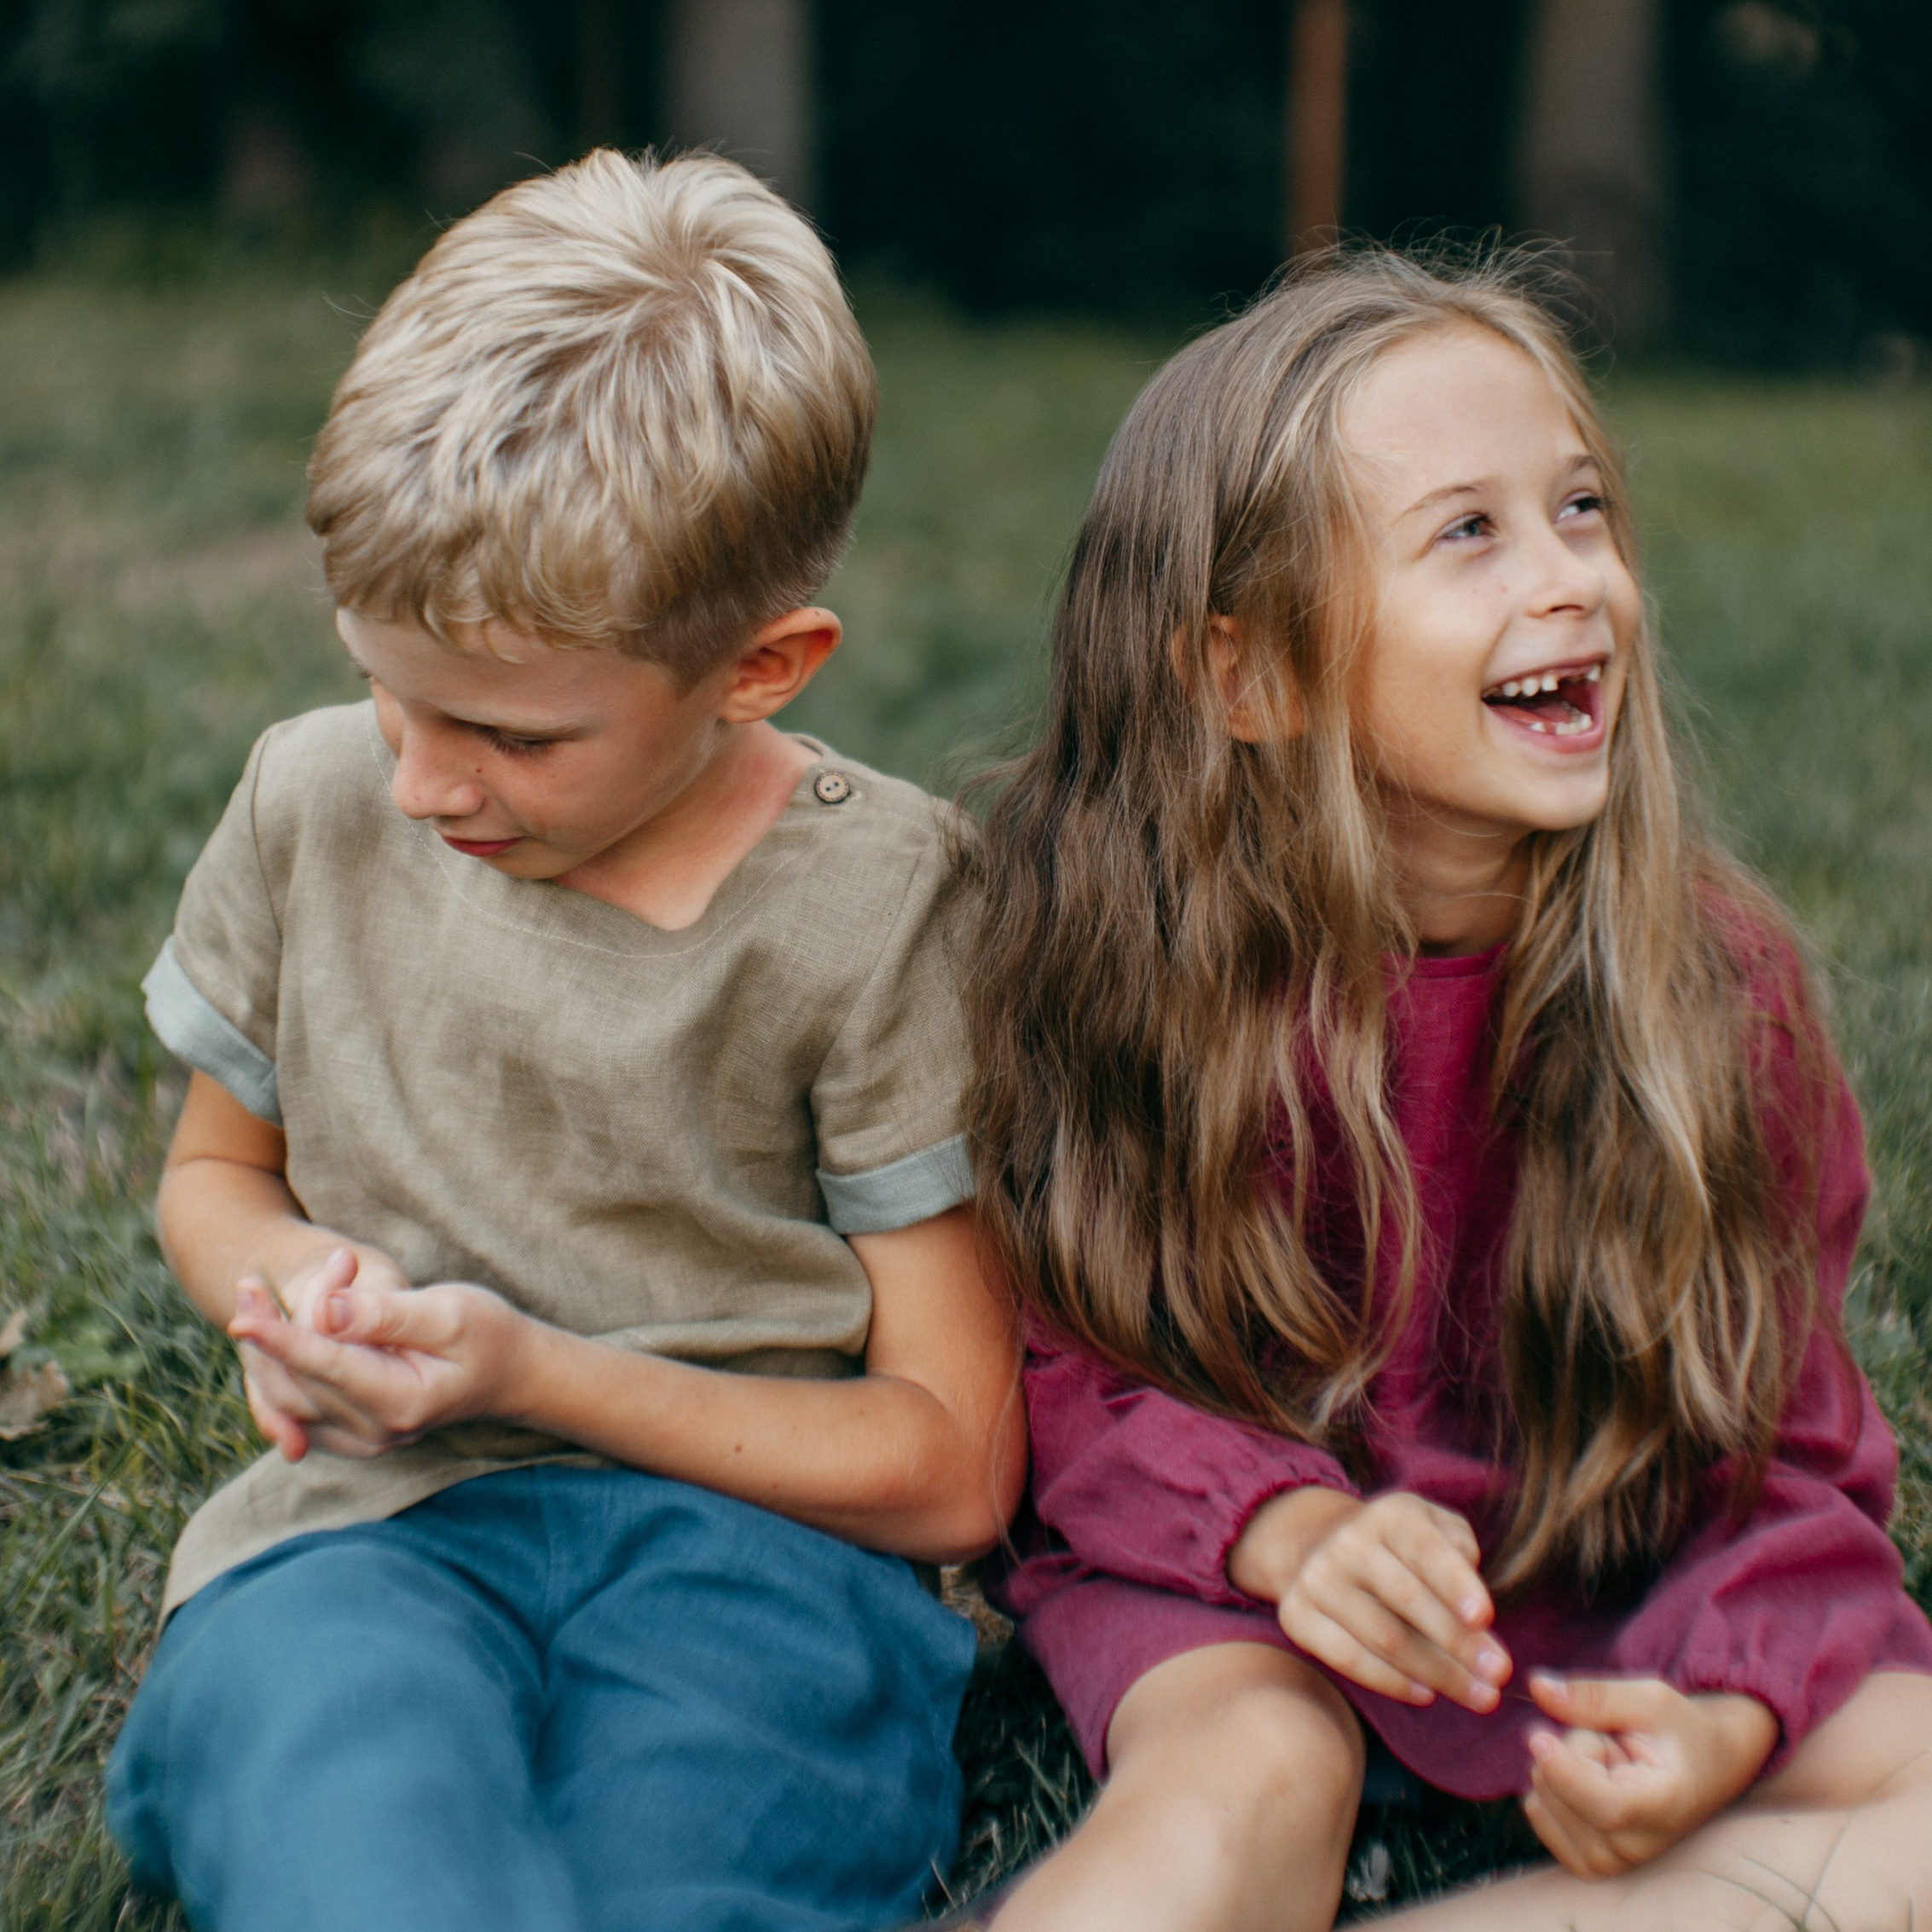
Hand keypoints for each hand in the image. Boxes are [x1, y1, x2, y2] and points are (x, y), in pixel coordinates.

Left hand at [228, 1249, 528, 1459]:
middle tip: (247, 1284)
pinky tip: (267, 1337)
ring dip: (265, 1351)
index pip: (326, 1368)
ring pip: (288, 1402)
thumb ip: (385, 1314)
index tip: (241, 1316)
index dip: (280, 1340)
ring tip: (254, 1296)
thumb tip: (325, 1311)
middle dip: (265, 1336)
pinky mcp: (353, 1433)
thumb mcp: (448, 1311)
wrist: (512, 1372)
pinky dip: (276, 1375)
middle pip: (296, 1387)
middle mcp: (376, 1430)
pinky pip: (296, 1412)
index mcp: (401, 1400)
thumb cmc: (487, 1332)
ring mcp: (364, 1438)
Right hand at [1228, 1487, 1511, 1712]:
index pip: (1425, 1549)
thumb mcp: (1434, 1529)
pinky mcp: (1297, 1615)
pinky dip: (1392, 1682)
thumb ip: (1462, 1553)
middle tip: (1498, 1675)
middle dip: (1460, 1643)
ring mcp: (1317, 1579)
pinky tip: (1426, 1694)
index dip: (1455, 1583)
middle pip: (1408, 1600)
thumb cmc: (1401, 1548)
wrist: (1321, 1545)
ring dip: (1438, 1674)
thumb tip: (1476, 1610)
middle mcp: (1347, 1543)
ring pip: (1385, 1638)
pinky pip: (1349, 1659)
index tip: (1485, 1618)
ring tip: (1479, 1696)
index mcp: (1389, 1515)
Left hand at [1521, 1674, 1778, 1876]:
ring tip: (1607, 1764)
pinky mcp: (1586, 1861)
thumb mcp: (1649, 1700)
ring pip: (1542, 1801)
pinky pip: (1538, 1814)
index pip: (1604, 1806)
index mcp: (1662, 1810)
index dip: (1565, 1771)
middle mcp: (1634, 1848)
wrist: (1704, 1767)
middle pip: (1559, 1792)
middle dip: (1570, 1750)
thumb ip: (1595, 1696)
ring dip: (1562, 1768)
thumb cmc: (1680, 1730)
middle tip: (1612, 1746)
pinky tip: (1589, 1782)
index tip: (1538, 1735)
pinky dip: (1552, 1788)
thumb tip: (1538, 1688)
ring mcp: (1609, 1862)